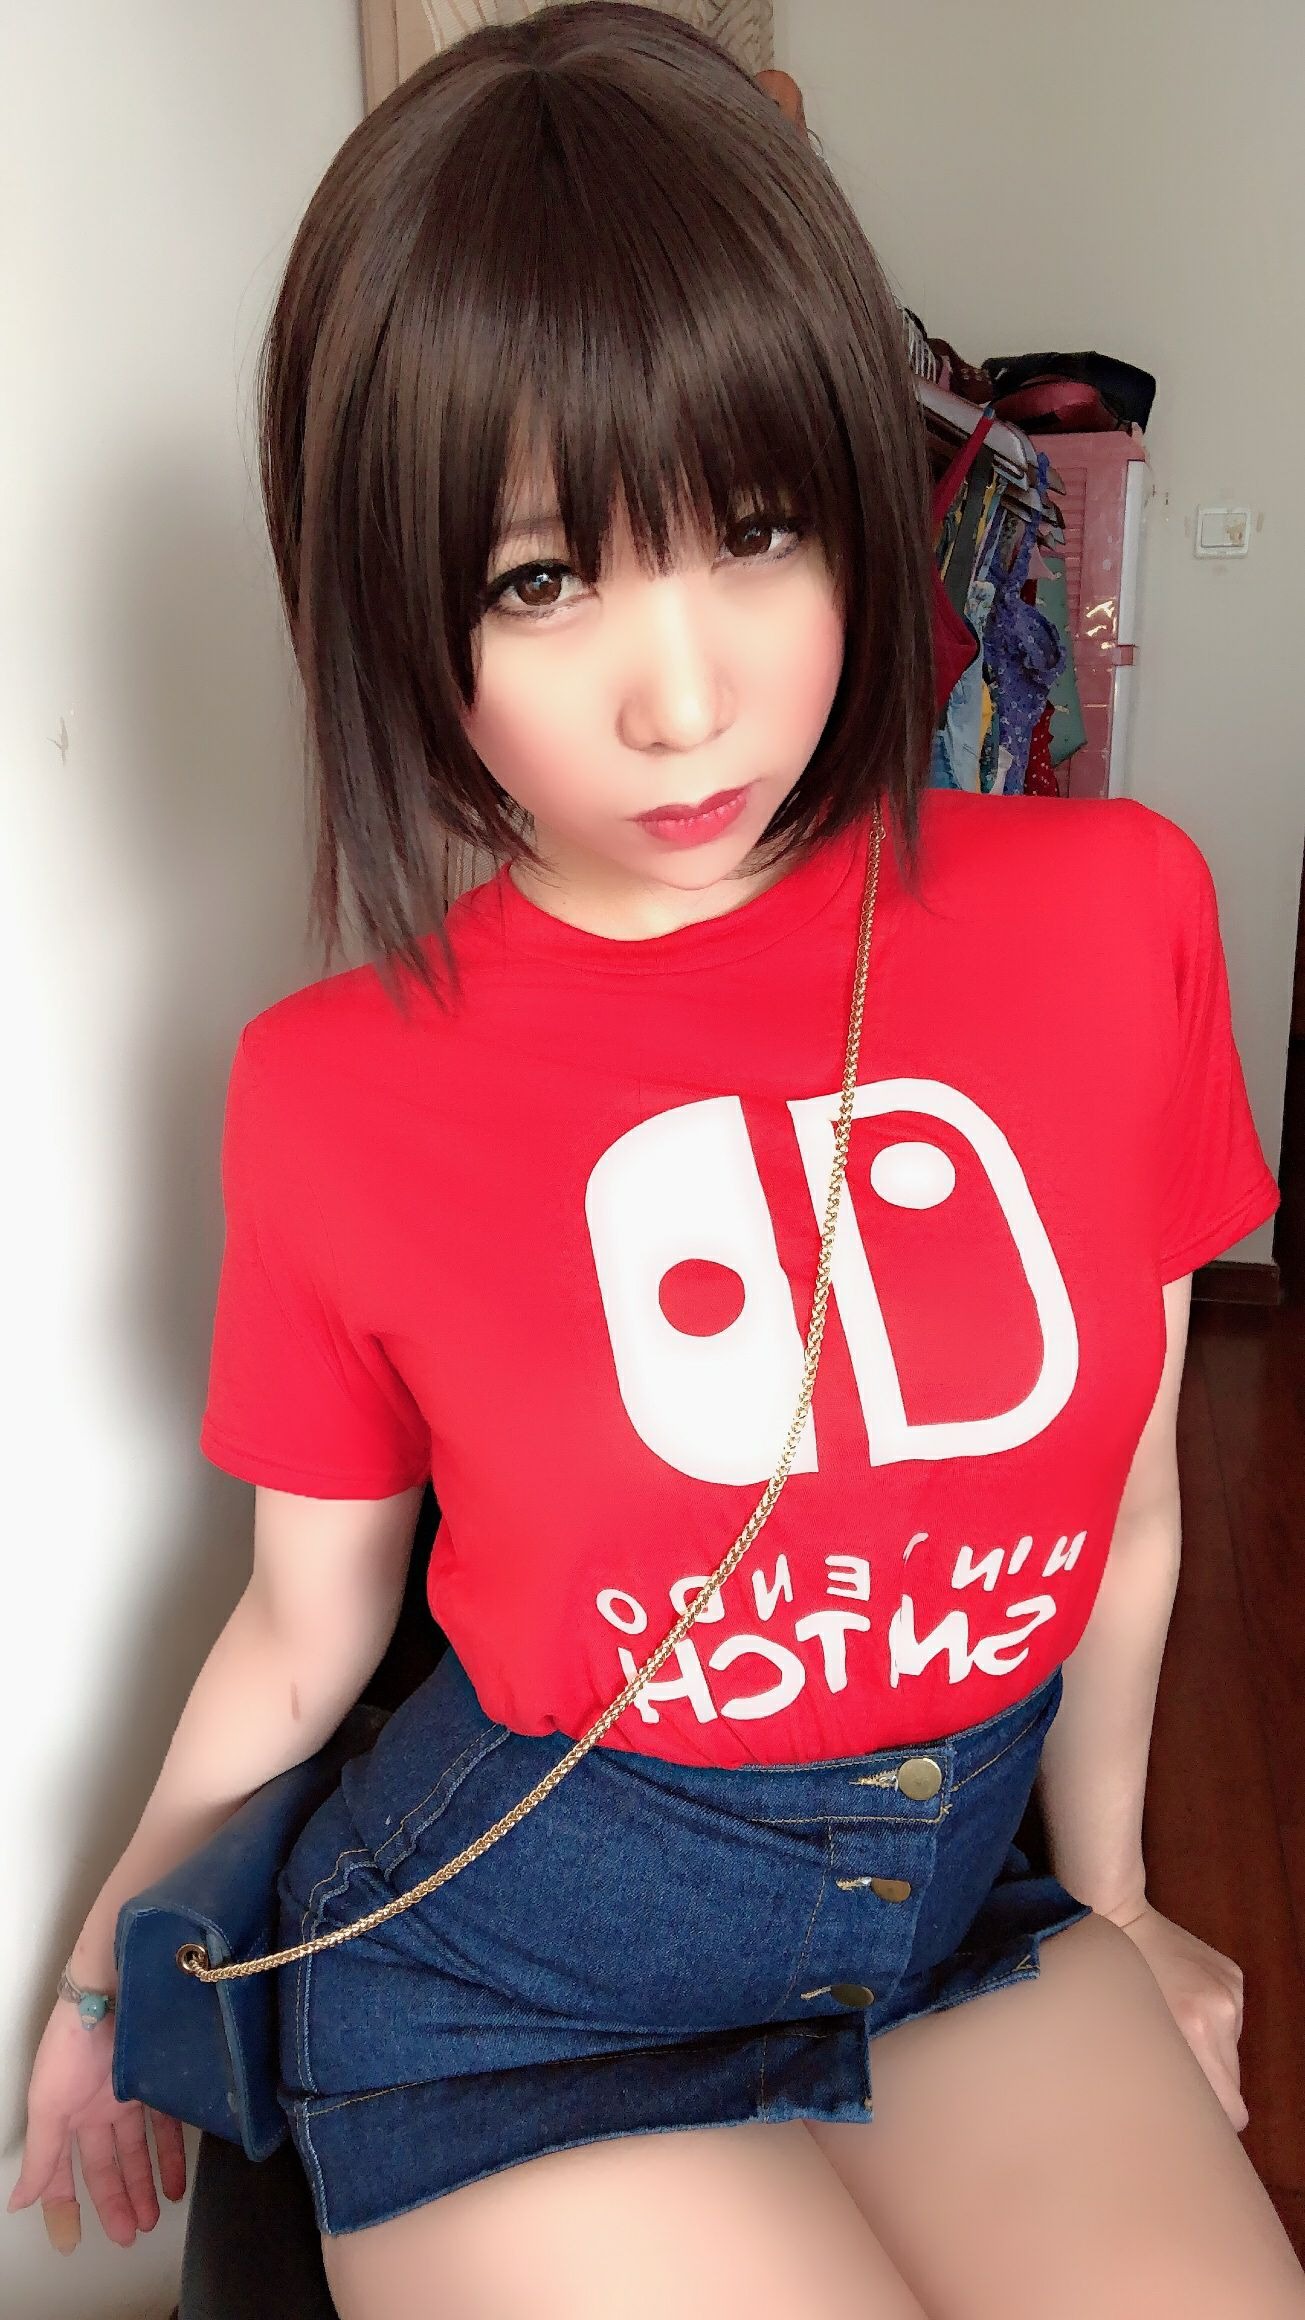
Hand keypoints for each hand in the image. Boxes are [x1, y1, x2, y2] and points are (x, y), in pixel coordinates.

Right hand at [7, 1998, 186, 2251]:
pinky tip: (178, 2180)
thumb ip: (41, 2158)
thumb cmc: (72, 2046)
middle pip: (109, 2165)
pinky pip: (169, 2125)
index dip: (68, 2206)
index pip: (67, 2171)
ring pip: (140, 2150)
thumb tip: (19, 2203)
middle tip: (133, 2234)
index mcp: (68, 2116)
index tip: (77, 2240)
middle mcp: (100, 2108)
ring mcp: (132, 2094)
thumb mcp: (48, 2107)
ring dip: (147, 2184)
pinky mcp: (161, 2080)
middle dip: (119, 2200)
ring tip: (156, 2216)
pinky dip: (173, 2155)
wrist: (112, 1989)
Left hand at [1105, 1898, 1247, 2132]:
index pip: (1232, 2108)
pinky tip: (1181, 2003)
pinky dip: (1210, 2022)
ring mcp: (1230, 1991)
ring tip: (1171, 2029)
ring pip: (1231, 2051)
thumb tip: (1183, 2115)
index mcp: (1195, 2028)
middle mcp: (1221, 2010)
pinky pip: (1229, 2021)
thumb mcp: (1125, 2039)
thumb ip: (1160, 2078)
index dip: (1213, 2120)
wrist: (1115, 1913)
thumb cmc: (1106, 1984)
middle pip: (1233, 2082)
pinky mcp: (1233, 1976)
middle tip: (1171, 2071)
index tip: (1191, 2119)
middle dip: (1209, 2085)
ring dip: (1208, 2050)